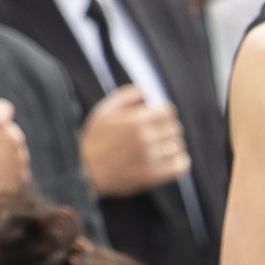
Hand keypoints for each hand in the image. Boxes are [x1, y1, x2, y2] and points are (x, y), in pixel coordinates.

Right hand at [78, 84, 191, 198]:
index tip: (156, 121)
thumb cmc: (94, 140)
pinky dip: (180, 163)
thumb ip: (127, 96)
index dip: (162, 115)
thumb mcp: (104, 111)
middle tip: (157, 137)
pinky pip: (181, 166)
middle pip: (175, 128)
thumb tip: (148, 88)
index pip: (168, 111)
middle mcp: (145, 137)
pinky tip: (170, 162)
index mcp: (135, 120)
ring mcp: (150, 157)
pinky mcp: (153, 176)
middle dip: (167, 131)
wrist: (84, 172)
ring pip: (179, 146)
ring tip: (160, 150)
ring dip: (172, 147)